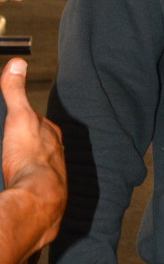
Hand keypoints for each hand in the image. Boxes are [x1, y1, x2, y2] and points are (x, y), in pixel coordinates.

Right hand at [0, 58, 66, 263]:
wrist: (37, 199)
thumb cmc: (30, 158)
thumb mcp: (18, 117)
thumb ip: (15, 91)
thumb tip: (17, 64)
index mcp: (51, 134)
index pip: (37, 122)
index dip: (22, 121)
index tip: (11, 123)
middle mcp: (55, 154)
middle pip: (37, 145)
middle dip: (22, 146)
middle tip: (8, 148)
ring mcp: (50, 174)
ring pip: (35, 166)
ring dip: (23, 167)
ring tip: (11, 168)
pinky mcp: (42, 194)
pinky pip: (31, 185)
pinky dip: (22, 184)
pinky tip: (15, 185)